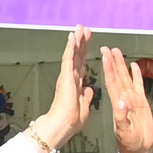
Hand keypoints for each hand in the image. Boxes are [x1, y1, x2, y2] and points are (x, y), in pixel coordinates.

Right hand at [31, 28, 98, 152]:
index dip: (84, 53)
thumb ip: (86, 97)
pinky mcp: (66, 75)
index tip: (86, 43)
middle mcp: (71, 77)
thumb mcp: (84, 107)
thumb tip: (88, 89)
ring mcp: (67, 75)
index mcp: (75, 84)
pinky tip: (73, 36)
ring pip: (72, 53)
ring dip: (77, 40)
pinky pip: (69, 57)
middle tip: (84, 29)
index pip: (81, 64)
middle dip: (81, 42)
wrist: (63, 124)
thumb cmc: (72, 121)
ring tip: (80, 27)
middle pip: (77, 56)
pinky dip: (71, 46)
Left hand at [98, 41, 152, 152]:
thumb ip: (122, 116)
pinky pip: (138, 85)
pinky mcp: (141, 102)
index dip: (108, 68)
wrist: (139, 149)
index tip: (104, 56)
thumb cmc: (130, 142)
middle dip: (112, 62)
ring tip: (117, 52)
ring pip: (126, 78)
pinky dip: (136, 75)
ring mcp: (133, 100)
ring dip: (121, 65)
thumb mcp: (124, 130)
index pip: (111, 82)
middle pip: (117, 76)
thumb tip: (122, 101)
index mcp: (118, 103)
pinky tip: (134, 66)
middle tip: (107, 48)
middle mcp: (124, 99)